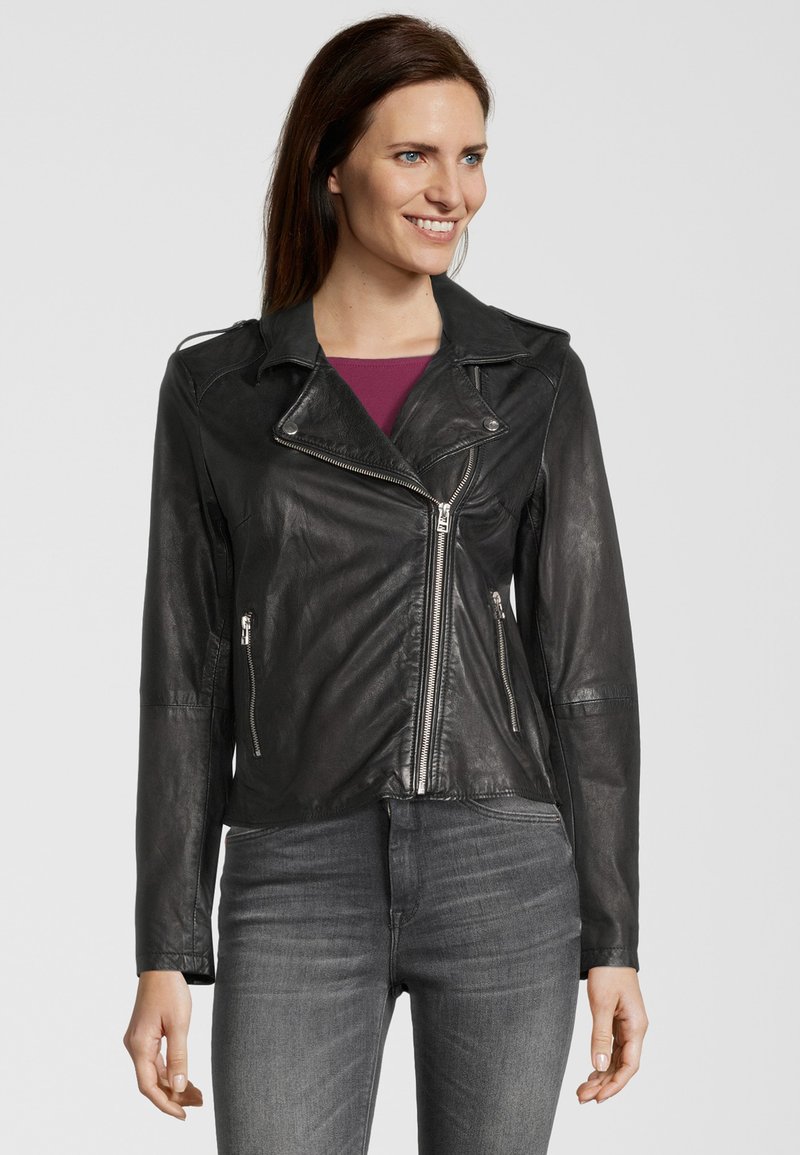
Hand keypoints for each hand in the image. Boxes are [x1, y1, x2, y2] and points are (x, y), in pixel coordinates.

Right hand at [123, 970, 203, 1119]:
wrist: (161, 965)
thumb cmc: (169, 989)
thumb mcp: (179, 1024)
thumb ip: (178, 1056)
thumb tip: (178, 1086)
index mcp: (139, 1045)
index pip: (149, 1086)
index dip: (165, 1103)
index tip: (183, 1114)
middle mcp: (134, 1046)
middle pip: (152, 1082)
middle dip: (174, 1095)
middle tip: (198, 1103)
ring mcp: (138, 1041)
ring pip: (155, 1072)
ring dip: (173, 1084)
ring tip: (197, 1094)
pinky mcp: (145, 1035)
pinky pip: (156, 1061)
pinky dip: (170, 1071)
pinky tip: (185, 1078)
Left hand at [576, 966, 647, 1104]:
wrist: (609, 950)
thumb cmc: (608, 972)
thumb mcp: (601, 1003)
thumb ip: (601, 1035)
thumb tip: (600, 1065)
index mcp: (636, 1026)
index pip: (630, 1066)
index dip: (615, 1084)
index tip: (598, 1098)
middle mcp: (635, 1029)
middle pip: (623, 1066)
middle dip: (604, 1084)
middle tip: (582, 1097)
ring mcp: (627, 1026)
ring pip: (617, 1059)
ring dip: (602, 1075)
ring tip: (583, 1090)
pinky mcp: (618, 1021)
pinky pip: (613, 1048)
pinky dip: (602, 1061)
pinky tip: (592, 1072)